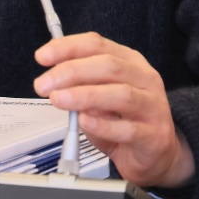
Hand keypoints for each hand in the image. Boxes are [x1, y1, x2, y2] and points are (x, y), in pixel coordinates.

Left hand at [33, 32, 193, 187]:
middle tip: (44, 84)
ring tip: (58, 100)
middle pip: (108, 66)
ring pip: (120, 94)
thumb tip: (55, 80)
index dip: (68, 47)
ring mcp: (153, 106)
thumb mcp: (99, 95)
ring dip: (84, 95)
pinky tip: (84, 122)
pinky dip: (102, 125)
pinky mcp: (153, 135)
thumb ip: (81, 85)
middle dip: (71, 72)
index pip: (97, 44)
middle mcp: (144, 79)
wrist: (155, 154)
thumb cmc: (124, 120)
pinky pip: (127, 129)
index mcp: (130, 61)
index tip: (43, 57)